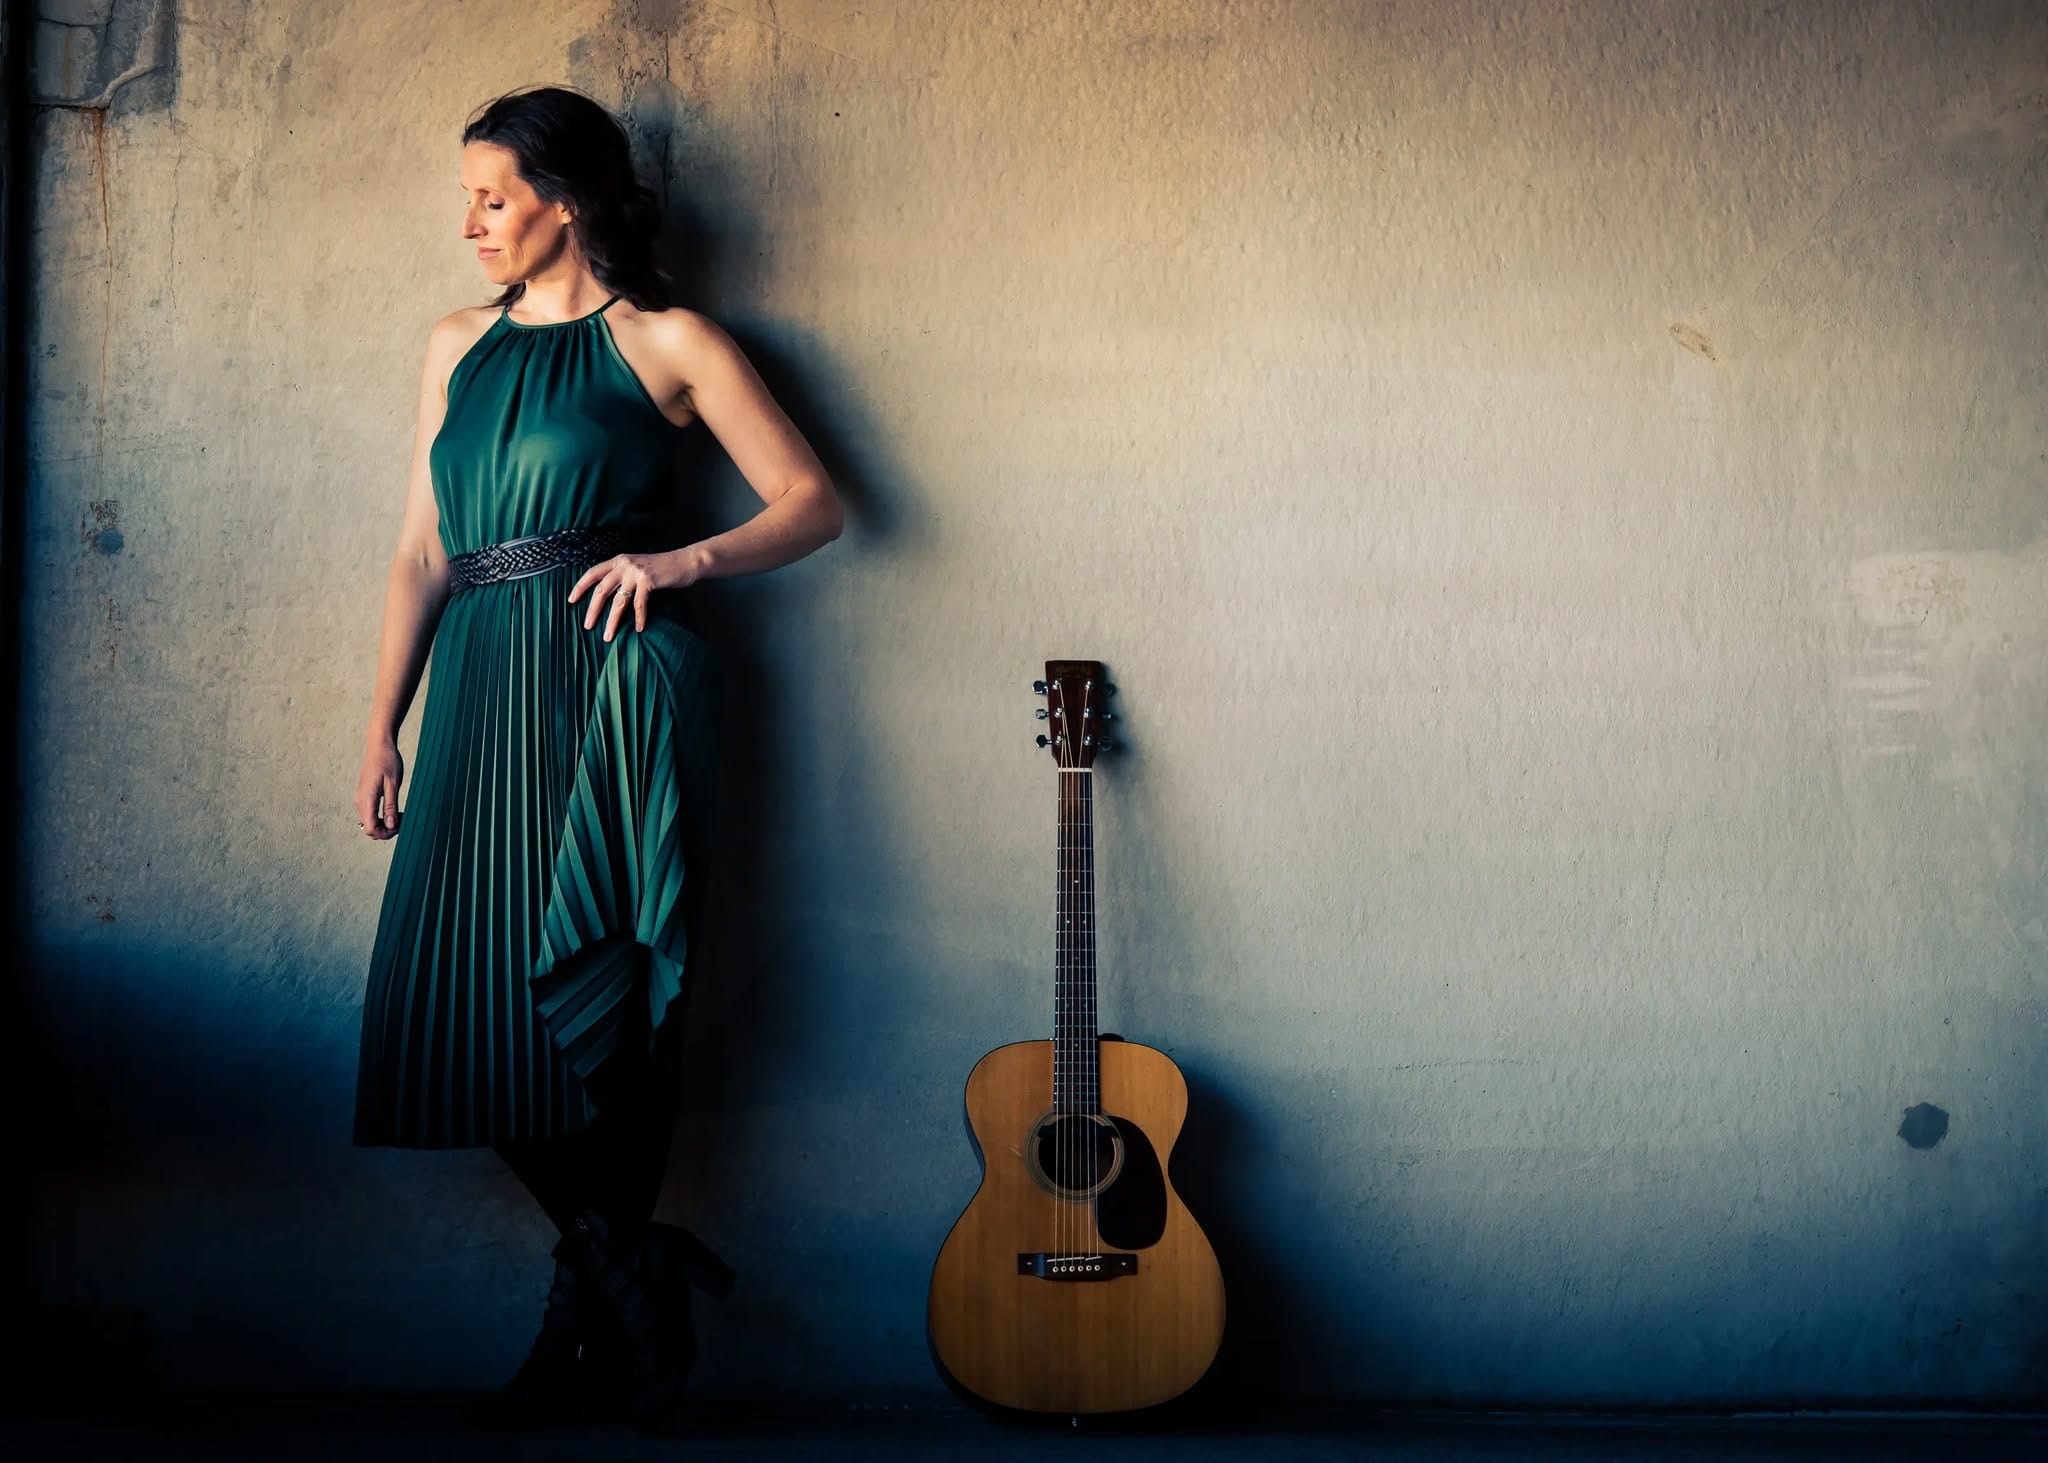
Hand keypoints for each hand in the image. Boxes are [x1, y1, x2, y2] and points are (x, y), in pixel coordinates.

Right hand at [356, 739, 404, 839]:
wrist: (379, 744)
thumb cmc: (388, 760)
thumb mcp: (393, 784)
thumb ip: (390, 806)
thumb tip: (390, 826)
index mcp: (366, 800)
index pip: (370, 829)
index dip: (386, 833)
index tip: (401, 825)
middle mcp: (360, 802)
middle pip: (369, 829)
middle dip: (386, 830)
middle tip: (403, 820)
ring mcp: (360, 799)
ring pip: (369, 822)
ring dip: (384, 823)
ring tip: (400, 814)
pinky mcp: (364, 795)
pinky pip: (370, 814)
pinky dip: (381, 816)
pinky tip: (393, 809)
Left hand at [567, 550, 693, 641]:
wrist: (686, 561)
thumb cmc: (663, 569)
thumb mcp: (638, 568)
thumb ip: (623, 577)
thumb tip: (608, 597)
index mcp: (619, 560)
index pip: (593, 572)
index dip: (580, 587)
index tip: (571, 600)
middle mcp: (624, 563)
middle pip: (601, 590)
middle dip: (592, 610)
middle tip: (587, 626)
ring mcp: (636, 571)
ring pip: (618, 601)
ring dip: (612, 621)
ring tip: (608, 636)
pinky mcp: (649, 580)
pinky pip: (639, 604)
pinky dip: (639, 618)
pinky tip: (638, 629)